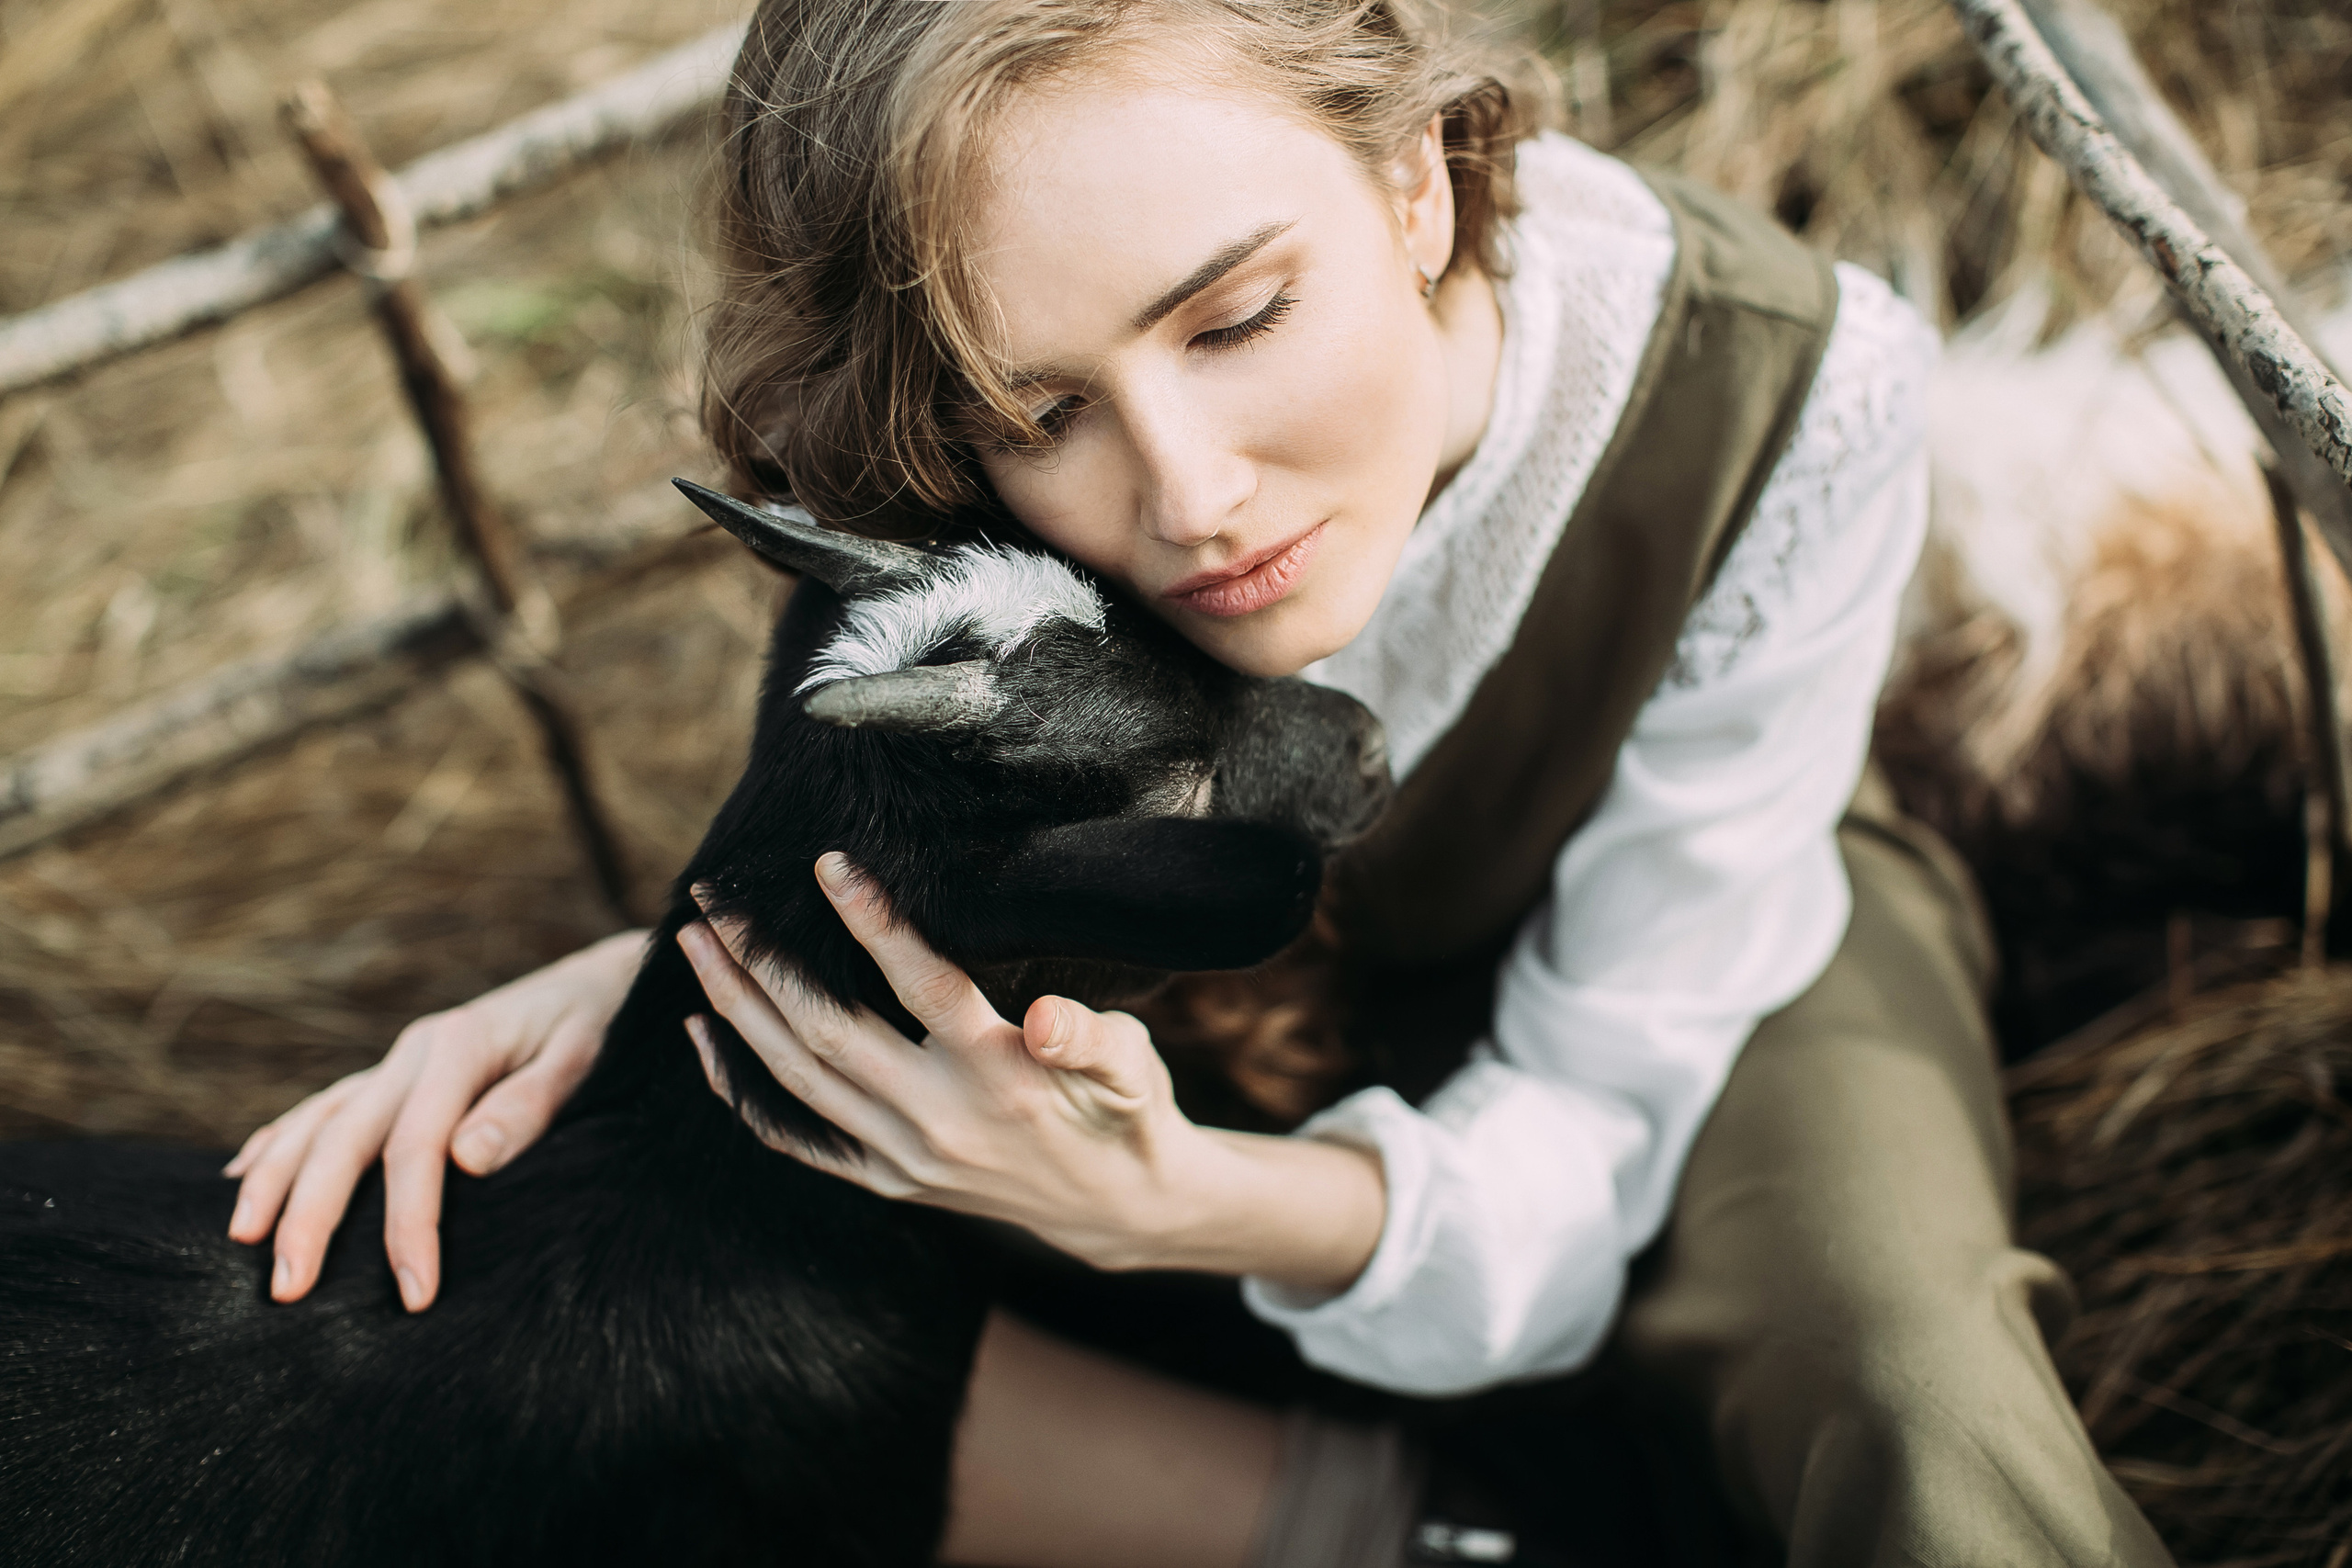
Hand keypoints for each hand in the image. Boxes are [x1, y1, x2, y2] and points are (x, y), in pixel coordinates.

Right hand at [224, 928, 646, 1310]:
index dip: (409, 1221)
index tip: (413, 1291)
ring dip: (274, 1178)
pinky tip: (243, 1172)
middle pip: (344, 1135)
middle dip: (310, 1214)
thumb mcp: (580, 1058)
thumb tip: (466, 1159)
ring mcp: (398, 1060)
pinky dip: (280, 1138)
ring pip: (318, 1120)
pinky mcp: (395, 1072)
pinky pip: (323, 1105)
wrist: (597, 982)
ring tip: (240, 1239)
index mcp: (459, 1047)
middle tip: (287, 1289)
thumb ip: (527, 1106)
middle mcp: (414, 1051)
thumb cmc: (594, 1026)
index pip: (417, 1146)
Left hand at [677, 854, 1385, 1289]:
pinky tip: (701, 1036)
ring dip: (735, 1009)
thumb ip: (1092, 1038)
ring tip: (692, 943)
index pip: (922, 987)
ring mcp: (903, 1157)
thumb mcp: (1132, 1066)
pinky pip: (793, 1134)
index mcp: (999, 1076)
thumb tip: (1050, 1020)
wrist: (1121, 1210)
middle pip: (826, 1032)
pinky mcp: (888, 1180)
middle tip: (714, 895)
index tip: (826, 863)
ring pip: (795, 1078)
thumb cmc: (1127, 1109)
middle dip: (761, 960)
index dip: (872, 923)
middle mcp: (939, 1120)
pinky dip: (739, 1087)